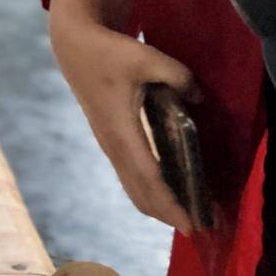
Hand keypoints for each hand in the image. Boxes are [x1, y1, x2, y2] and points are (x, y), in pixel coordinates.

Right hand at [49, 0, 196, 232]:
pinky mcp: (110, 139)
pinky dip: (148, 191)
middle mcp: (114, 144)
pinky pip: (130, 175)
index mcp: (122, 129)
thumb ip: (178, 76)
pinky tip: (167, 193)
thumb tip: (199, 98)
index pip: (150, 177)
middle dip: (168, 213)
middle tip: (201, 229)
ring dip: (157, 205)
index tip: (192, 225)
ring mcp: (109, 143)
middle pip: (140, 192)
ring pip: (133, 186)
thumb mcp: (146, 56)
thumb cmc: (109, 52)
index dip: (171, 204)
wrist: (75, 46)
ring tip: (187, 216)